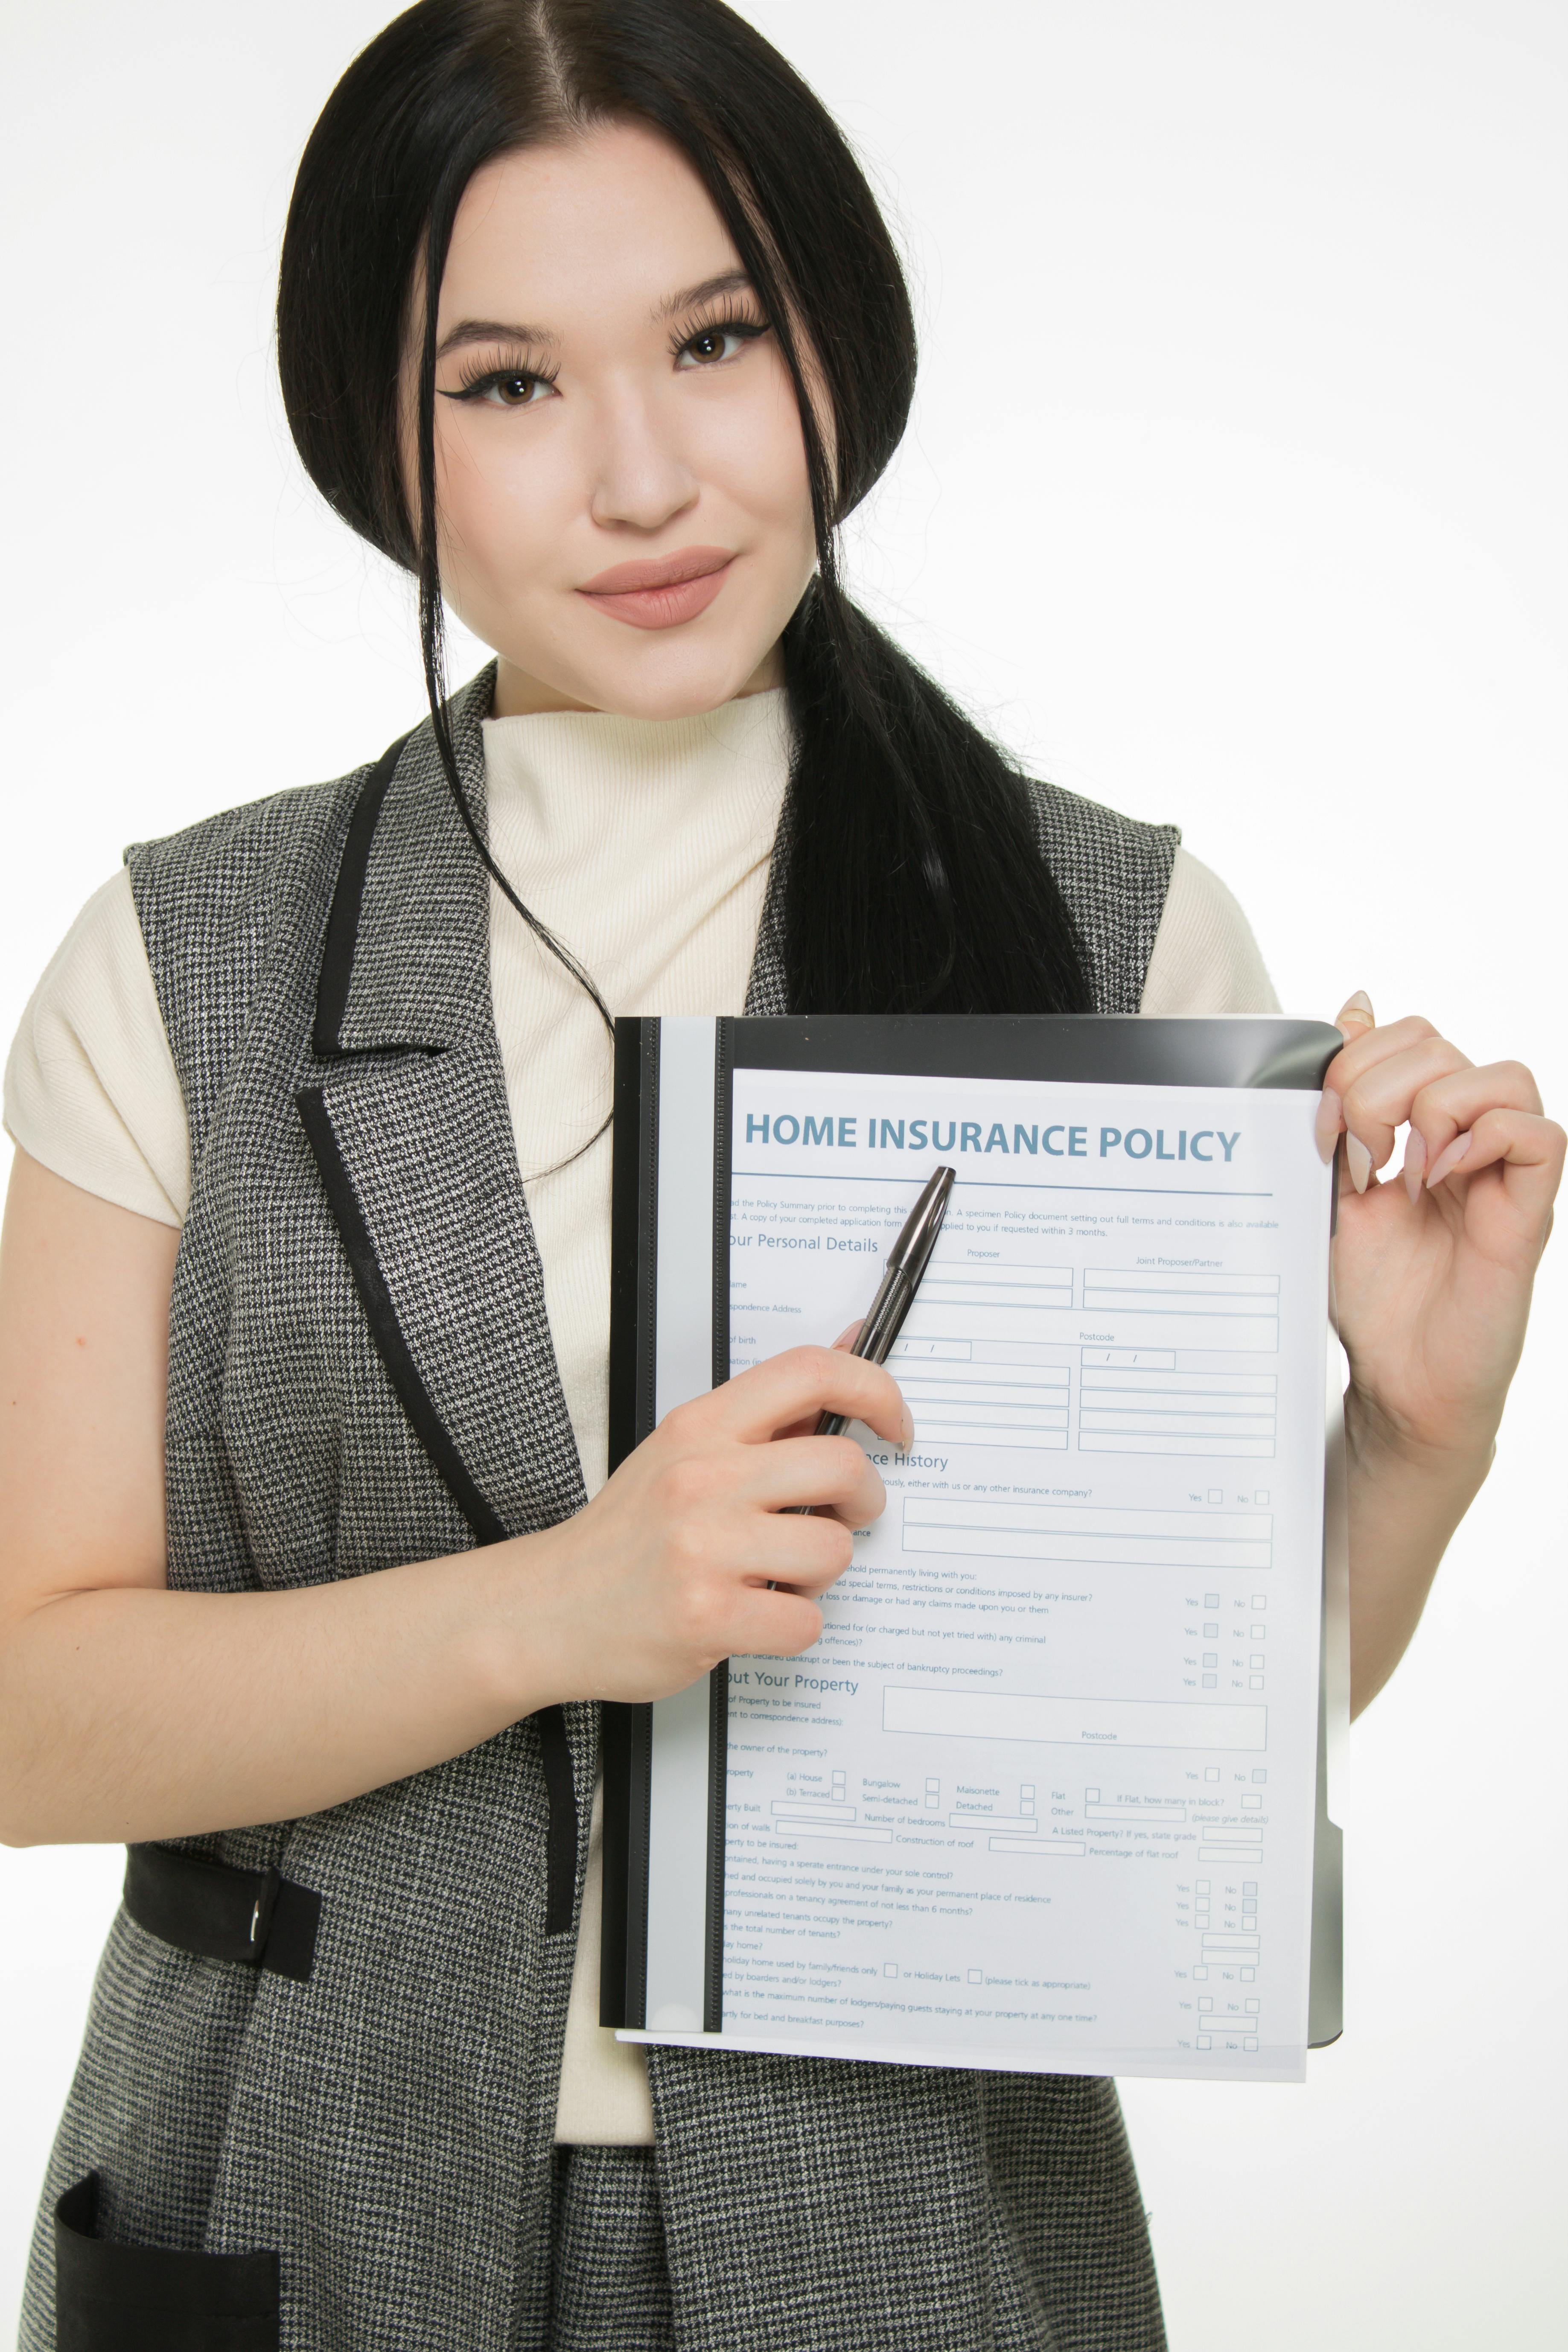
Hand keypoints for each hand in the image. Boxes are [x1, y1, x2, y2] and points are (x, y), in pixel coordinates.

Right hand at [526, 1345, 909, 1705]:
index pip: (813, 1372)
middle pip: (842, 1468)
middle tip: (840, 1517)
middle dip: (863, 1501)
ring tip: (779, 1573)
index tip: (894, 1425)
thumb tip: (849, 1345)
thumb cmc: (626, 1533)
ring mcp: (704, 1548)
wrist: (550, 1607)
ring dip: (822, 1572)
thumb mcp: (685, 1450)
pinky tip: (757, 1614)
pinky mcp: (708, 1616)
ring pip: (832, 1549)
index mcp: (701, 1427)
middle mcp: (703, 1478)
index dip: (877, 1391)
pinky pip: (806, 1621)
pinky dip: (794, 1625)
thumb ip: (769, 1412)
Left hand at [1317, 993, 1562, 1467]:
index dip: (1355, 1061)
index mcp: (1417, 1126)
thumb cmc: (1370, 1293)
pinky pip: (1537, 1134)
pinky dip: (1482, 1141)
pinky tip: (1438, 1181)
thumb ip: (1340, 1106)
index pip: (1407, 1036)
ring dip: (1434, 1109)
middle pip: (1443, 1044)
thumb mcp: (1330, 1187)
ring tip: (1403, 1169)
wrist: (1398, 1377)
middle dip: (1379, 1085)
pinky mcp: (1527, 1208)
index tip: (1325, 1128)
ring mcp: (1501, 1171)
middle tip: (1358, 1156)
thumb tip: (1356, 1004)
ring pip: (1501, 1075)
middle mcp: (1465, 1137)